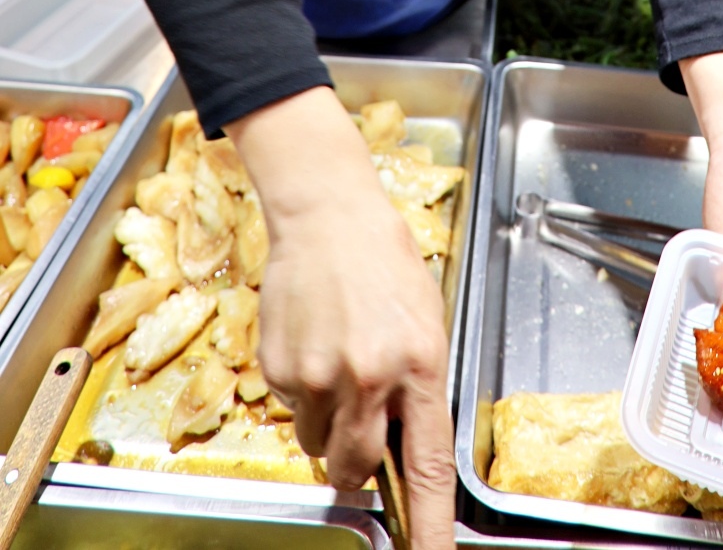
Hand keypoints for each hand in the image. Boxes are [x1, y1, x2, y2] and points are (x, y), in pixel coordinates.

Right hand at [228, 87, 454, 549]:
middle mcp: (369, 377)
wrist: (327, 214)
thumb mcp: (425, 321)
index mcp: (419, 365)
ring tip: (338, 359)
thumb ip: (418, 385)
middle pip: (358, 469)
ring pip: (319, 442)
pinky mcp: (279, 368)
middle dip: (358, 465)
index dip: (431, 525)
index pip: (427, 466)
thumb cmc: (384, 261)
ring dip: (328, 420)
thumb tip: (403, 442)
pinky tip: (314, 341)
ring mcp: (319, 375)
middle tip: (361, 423)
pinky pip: (292, 408)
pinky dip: (302, 389)